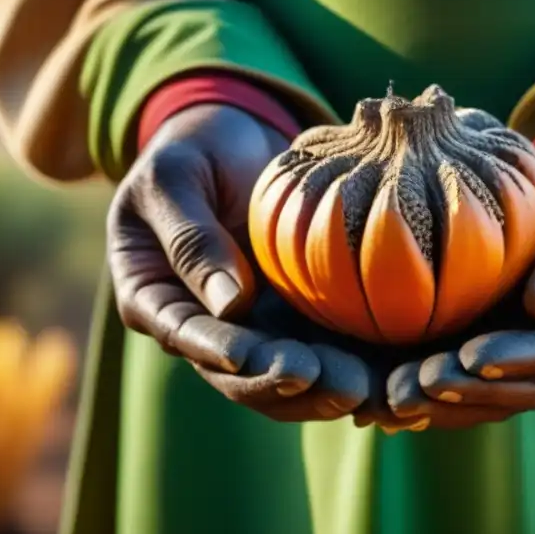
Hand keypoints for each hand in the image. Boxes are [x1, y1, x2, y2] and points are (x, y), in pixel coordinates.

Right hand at [107, 104, 370, 421]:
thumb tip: (228, 304)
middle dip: (283, 381)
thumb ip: (192, 237)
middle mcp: (200, 326)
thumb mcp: (175, 178)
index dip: (218, 351)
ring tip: (363, 388)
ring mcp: (249, 327)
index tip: (255, 358)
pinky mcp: (291, 321)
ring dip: (320, 390)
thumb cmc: (193, 150)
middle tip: (334, 384)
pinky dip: (345, 368)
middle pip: (237, 373)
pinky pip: (317, 353)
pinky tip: (381, 376)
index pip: (183, 335)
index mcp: (153, 298)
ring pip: (280, 376)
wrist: (235, 143)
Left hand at [383, 111, 534, 429]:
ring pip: (508, 385)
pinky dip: (444, 380)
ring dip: (453, 397)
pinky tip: (392, 388)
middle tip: (416, 386)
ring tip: (395, 398)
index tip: (475, 357)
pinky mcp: (521, 325)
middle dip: (478, 388)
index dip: (530, 358)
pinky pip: (485, 364)